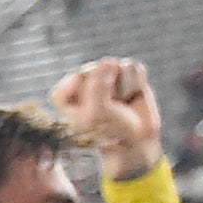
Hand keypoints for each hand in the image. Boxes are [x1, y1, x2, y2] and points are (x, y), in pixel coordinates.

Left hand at [50, 57, 163, 179]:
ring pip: (116, 66)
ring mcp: (106, 77)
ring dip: (123, 87)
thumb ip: (97, 85)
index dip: (90, 93)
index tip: (94, 110)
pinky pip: (133, 67)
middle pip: (97, 69)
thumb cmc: (110, 132)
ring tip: (121, 103)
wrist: (136, 141)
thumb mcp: (97, 114)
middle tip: (111, 108)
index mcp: (66, 94)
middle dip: (108, 89)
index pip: (76, 77)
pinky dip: (136, 83)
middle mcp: (84, 83)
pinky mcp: (125, 75)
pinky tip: (131, 96)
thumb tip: (110, 60)